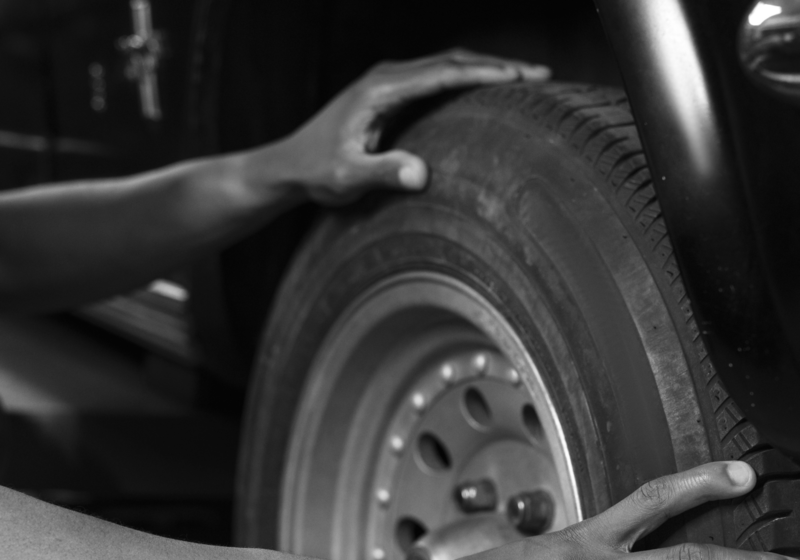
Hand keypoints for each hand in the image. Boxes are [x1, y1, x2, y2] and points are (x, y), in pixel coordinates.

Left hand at [281, 50, 549, 204]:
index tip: (522, 78)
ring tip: (526, 79)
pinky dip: (467, 79)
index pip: (444, 73)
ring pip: (447, 65)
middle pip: (453, 60)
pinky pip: (437, 78)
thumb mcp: (346, 178)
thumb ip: (382, 173)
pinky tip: (487, 91)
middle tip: (541, 74)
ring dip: (486, 69)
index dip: (485, 75)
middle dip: (499, 66)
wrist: (290, 164)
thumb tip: (421, 174)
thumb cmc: (316, 171)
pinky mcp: (390, 94)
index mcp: (381, 89)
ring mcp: (389, 82)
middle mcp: (387, 76)